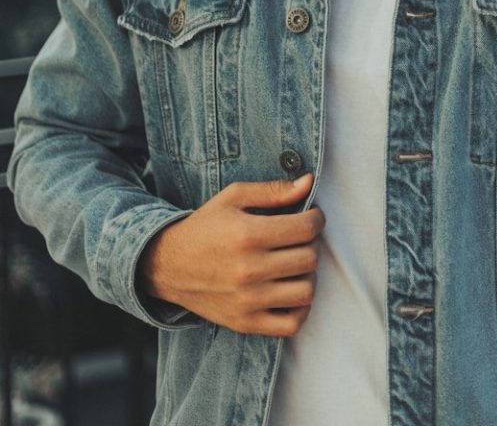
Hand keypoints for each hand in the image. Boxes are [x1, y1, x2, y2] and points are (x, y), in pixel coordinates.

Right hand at [138, 174, 324, 335]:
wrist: (168, 265)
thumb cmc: (205, 227)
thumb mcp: (233, 197)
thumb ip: (273, 190)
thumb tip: (309, 182)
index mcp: (248, 235)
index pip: (306, 229)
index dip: (316, 219)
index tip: (310, 216)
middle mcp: (250, 270)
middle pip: (309, 259)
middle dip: (313, 243)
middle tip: (300, 237)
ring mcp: (248, 300)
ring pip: (306, 291)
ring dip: (308, 274)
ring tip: (295, 263)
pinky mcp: (245, 323)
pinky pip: (291, 324)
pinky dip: (300, 309)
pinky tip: (290, 289)